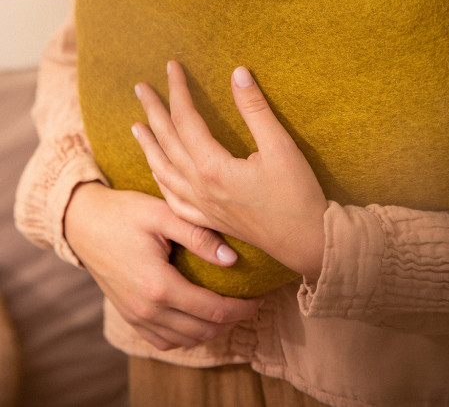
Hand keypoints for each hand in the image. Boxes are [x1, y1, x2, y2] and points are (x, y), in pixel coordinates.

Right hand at [64, 182, 261, 350]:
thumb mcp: (163, 214)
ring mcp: (136, 317)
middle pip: (204, 330)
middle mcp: (147, 310)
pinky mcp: (129, 316)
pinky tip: (199, 316)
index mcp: (159, 286)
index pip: (213, 311)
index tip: (260, 296)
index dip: (242, 308)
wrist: (83, 223)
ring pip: (186, 340)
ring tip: (231, 307)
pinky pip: (165, 341)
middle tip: (252, 300)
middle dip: (233, 319)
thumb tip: (233, 258)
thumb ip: (198, 235)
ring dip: (212, 329)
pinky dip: (188, 335)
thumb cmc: (124, 212)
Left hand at [132, 61, 327, 277]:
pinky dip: (160, 180)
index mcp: (213, 167)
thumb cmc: (296, 194)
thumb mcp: (280, 146)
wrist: (306, 241)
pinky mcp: (209, 220)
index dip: (178, 90)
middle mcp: (199, 187)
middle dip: (153, 111)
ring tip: (135, 127)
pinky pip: (172, 199)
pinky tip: (157, 172)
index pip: (186, 119)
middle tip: (140, 88)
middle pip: (167, 141)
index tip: (172, 66)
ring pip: (163, 171)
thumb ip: (255, 109)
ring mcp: (201, 206)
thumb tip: (238, 73)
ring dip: (148, 145)